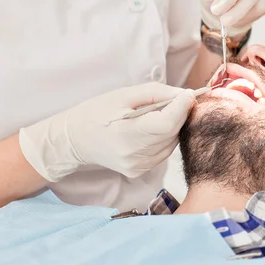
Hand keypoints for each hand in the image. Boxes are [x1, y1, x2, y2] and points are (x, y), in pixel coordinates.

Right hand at [19, 83, 194, 181]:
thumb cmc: (97, 111)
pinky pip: (164, 152)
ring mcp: (137, 167)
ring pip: (172, 143)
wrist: (75, 140)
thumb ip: (157, 93)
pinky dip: (165, 138)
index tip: (189, 94)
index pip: (166, 124)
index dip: (182, 108)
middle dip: (180, 114)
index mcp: (126, 134)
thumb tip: (186, 95)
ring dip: (173, 126)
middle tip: (178, 99)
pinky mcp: (139, 172)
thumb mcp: (124, 94)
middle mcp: (134, 155)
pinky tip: (152, 129)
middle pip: (172, 133)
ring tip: (160, 113)